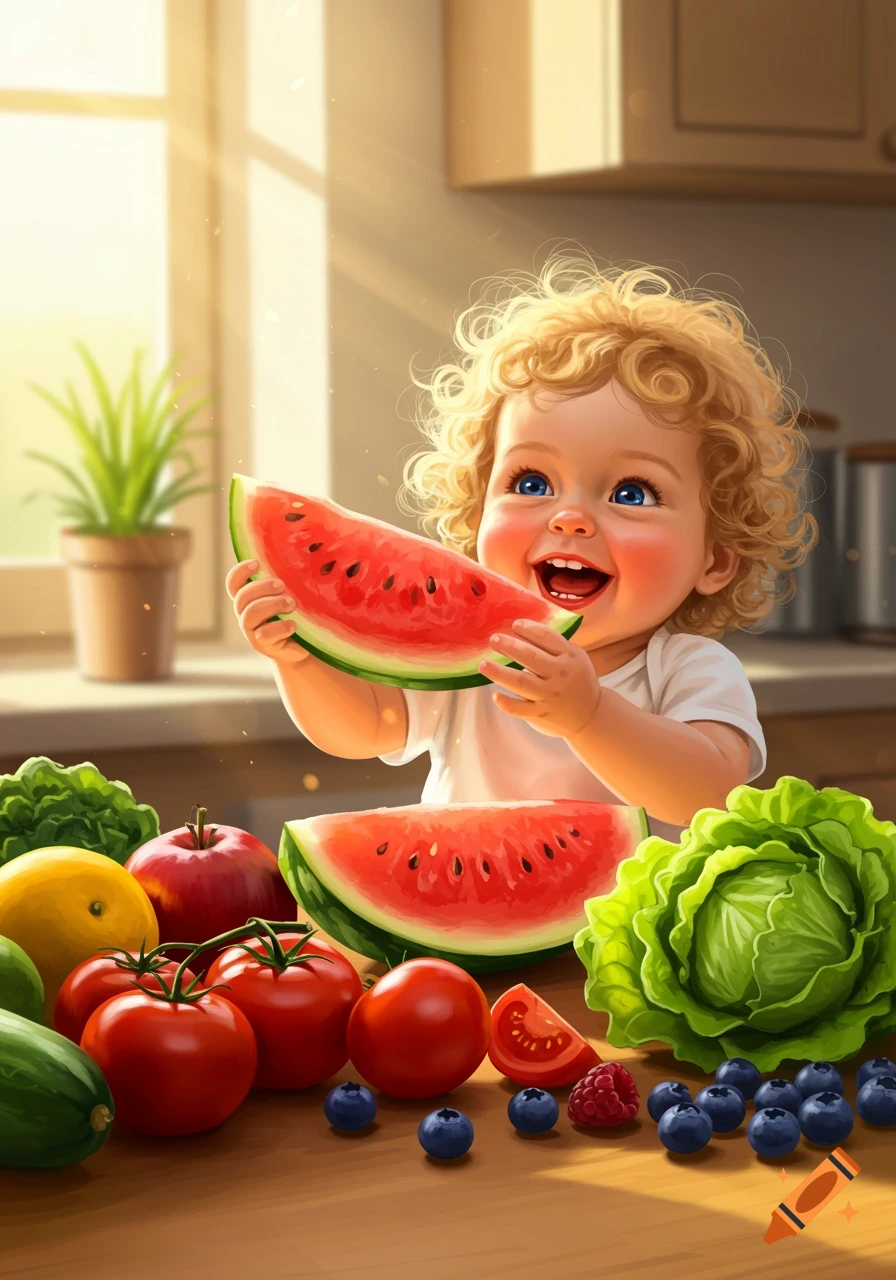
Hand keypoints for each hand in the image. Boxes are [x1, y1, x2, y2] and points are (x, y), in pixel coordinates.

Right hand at [225, 560, 310, 665]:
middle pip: (242, 597)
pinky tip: (293, 624)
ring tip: (291, 604)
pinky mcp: (263, 645)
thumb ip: (282, 584)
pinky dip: (280, 626)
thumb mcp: (287, 597)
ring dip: (272, 605)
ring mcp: (251, 631)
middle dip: (261, 587)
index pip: (234, 584)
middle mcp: (245, 614)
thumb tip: (294, 561)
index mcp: (248, 600)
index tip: (257, 563)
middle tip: (281, 585)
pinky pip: (264, 634)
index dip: (240, 572)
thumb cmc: (293, 617)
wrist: (300, 649)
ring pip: (250, 614)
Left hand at [478, 618, 600, 738]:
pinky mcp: (541, 714)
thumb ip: (554, 644)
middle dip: (510, 646)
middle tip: (493, 639)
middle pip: (530, 657)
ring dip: (500, 673)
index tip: (514, 624)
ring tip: (483, 665)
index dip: (529, 629)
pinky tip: (495, 695)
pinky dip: (507, 703)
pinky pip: (520, 709)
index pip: (546, 638)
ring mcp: (549, 695)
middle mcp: (560, 674)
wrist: (591, 715)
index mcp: (569, 656)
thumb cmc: (577, 680)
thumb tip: (521, 628)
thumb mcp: (575, 657)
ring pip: (521, 682)